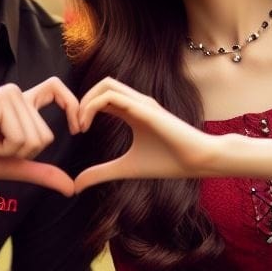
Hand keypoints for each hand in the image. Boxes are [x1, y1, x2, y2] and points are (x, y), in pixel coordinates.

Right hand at [0, 78, 79, 195]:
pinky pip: (19, 136)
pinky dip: (1, 147)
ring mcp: (10, 96)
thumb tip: (72, 188)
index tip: (77, 128)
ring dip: (8, 151)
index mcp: (21, 108)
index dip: (73, 106)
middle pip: (46, 136)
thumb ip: (39, 172)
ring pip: (34, 139)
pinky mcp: (1, 101)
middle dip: (20, 153)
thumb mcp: (8, 166)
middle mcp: (18, 97)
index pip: (57, 91)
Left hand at [73, 77, 221, 192]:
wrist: (198, 160)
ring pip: (105, 85)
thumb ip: (101, 173)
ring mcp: (142, 102)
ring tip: (79, 126)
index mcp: (131, 111)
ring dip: (85, 102)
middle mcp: (136, 102)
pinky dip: (92, 107)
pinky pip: (111, 97)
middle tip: (73, 127)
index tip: (76, 133)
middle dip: (81, 101)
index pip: (101, 97)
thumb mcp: (126, 169)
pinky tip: (86, 127)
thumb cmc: (168, 162)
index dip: (83, 110)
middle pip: (101, 85)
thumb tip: (76, 185)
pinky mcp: (144, 108)